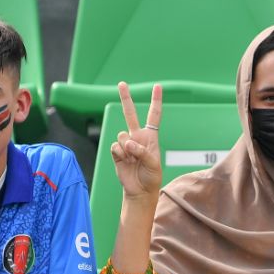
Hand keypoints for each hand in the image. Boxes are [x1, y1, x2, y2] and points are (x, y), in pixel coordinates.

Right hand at [110, 82, 162, 200]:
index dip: (156, 101)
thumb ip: (142, 151)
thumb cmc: (151, 177)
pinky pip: (116, 146)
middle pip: (130, 114)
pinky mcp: (117, 152)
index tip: (157, 87)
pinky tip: (126, 162)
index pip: (154, 116)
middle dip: (126, 98)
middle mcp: (137, 137)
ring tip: (133, 159)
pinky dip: (121, 154)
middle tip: (122, 83)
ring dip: (128, 148)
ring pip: (122, 135)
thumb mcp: (154, 164)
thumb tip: (128, 143)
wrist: (139, 190)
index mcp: (150, 137)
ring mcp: (126, 144)